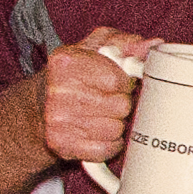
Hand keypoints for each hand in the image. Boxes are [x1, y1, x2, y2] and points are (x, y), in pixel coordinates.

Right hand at [38, 31, 150, 163]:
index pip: (117, 80)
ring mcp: (58, 120)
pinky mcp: (62, 145)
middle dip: (120, 103)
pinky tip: (98, 133)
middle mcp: (59, 92)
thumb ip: (126, 44)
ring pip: (115, 129)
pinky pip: (105, 149)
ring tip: (101, 115)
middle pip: (121, 106)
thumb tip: (153, 46)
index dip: (124, 83)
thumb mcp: (97, 48)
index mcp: (68, 62)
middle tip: (108, 99)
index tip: (116, 82)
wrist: (39, 106)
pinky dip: (108, 144)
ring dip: (115, 124)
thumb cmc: (74, 75)